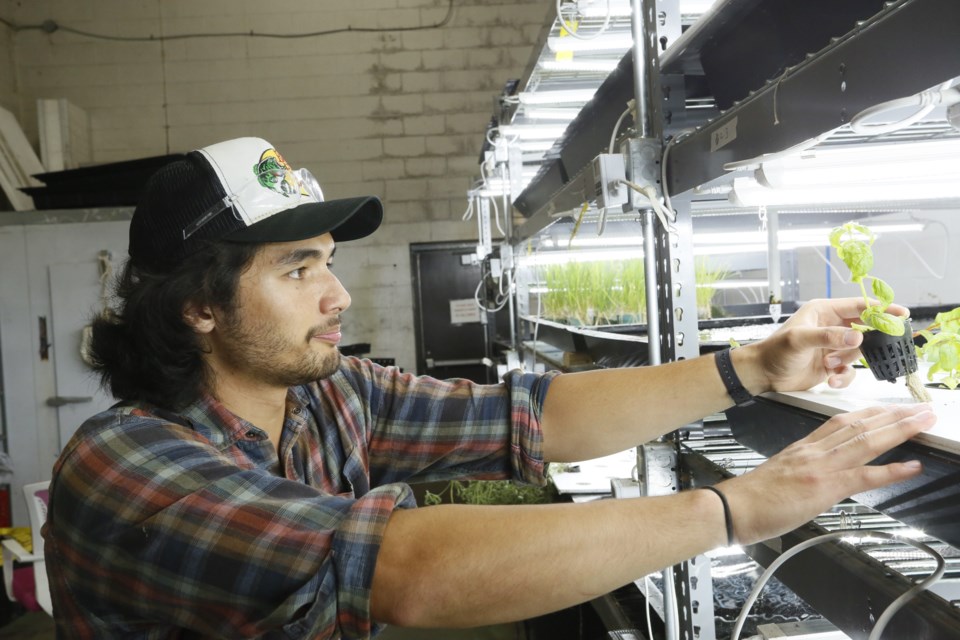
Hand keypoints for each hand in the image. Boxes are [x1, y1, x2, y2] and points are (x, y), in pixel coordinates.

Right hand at [716, 404, 934, 544]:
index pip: (842, 422)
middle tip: (921, 408)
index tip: (890, 408)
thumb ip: (803, 466)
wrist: (733, 507)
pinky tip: (911, 466)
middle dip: (893, 415)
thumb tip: (818, 473)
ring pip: (865, 442)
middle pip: (859, 426)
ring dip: (899, 431)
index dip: (870, 413)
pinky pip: (863, 476)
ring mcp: (820, 467)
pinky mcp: (823, 488)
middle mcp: (814, 451)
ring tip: (923, 422)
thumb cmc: (752, 497)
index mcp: (804, 447)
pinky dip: (890, 471)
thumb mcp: (780, 471)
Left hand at [744, 297, 909, 392]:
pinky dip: (843, 377)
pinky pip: (849, 371)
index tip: (901, 313)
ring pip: (858, 352)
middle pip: (864, 329)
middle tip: (884, 346)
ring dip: (847, 361)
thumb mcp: (799, 340)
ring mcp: (832, 347)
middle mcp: (831, 327)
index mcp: (823, 312)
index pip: (858, 306)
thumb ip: (828, 337)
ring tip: (828, 365)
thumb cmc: (774, 351)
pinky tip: (830, 380)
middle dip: (871, 339)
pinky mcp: (831, 365)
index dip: (881, 309)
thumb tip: (856, 336)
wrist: (762, 374)